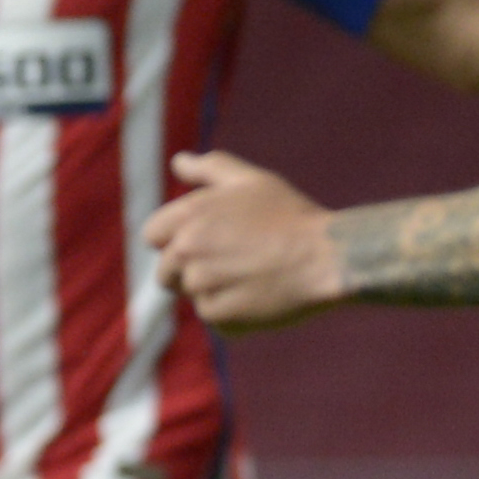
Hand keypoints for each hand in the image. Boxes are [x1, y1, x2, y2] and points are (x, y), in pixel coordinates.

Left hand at [147, 150, 346, 329]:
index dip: (175, 239)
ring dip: (215, 290)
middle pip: (167, 272)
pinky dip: (232, 313)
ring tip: (251, 275)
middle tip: (236, 260)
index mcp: (188, 216)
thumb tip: (178, 162)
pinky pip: (214, 317)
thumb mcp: (250, 181)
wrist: (326, 256)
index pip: (153, 235)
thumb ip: (209, 169)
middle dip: (193, 269)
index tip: (206, 241)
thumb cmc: (290, 216)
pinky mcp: (219, 314)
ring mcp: (202, 284)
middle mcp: (187, 249)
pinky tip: (260, 295)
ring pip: (193, 294)